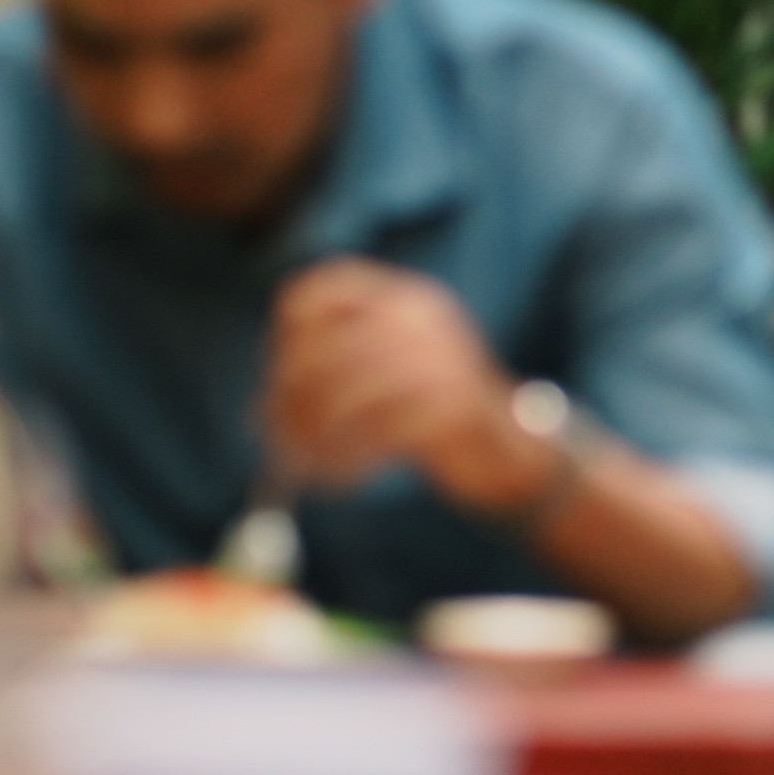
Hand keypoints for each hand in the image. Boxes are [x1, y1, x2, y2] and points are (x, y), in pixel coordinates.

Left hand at [264, 261, 550, 513]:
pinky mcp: (451, 411)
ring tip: (302, 468)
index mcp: (406, 300)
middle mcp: (422, 320)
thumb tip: (259, 411)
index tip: (280, 375)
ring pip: (340, 398)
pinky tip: (339, 482)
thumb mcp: (393, 371)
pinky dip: (345, 465)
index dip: (288, 334)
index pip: (321, 292)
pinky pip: (373, 438)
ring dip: (309, 440)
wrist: (513, 451)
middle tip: (273, 441)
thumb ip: (339, 373)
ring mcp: (441, 362)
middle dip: (286, 401)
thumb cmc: (437, 416)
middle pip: (320, 351)